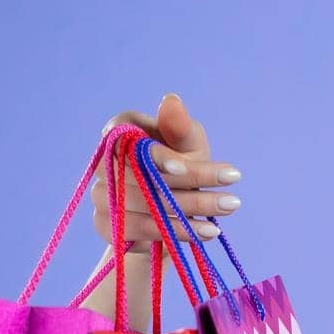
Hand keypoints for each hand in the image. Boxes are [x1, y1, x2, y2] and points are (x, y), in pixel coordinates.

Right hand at [92, 93, 242, 252]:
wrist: (170, 216)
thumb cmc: (182, 170)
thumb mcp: (190, 149)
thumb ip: (181, 129)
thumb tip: (171, 101)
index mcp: (120, 132)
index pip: (127, 138)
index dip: (154, 155)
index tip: (183, 168)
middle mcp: (103, 162)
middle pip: (140, 173)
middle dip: (190, 184)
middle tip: (232, 195)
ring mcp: (101, 194)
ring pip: (142, 202)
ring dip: (189, 208)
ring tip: (228, 208)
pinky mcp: (105, 224)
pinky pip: (139, 229)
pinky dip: (176, 231)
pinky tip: (207, 232)